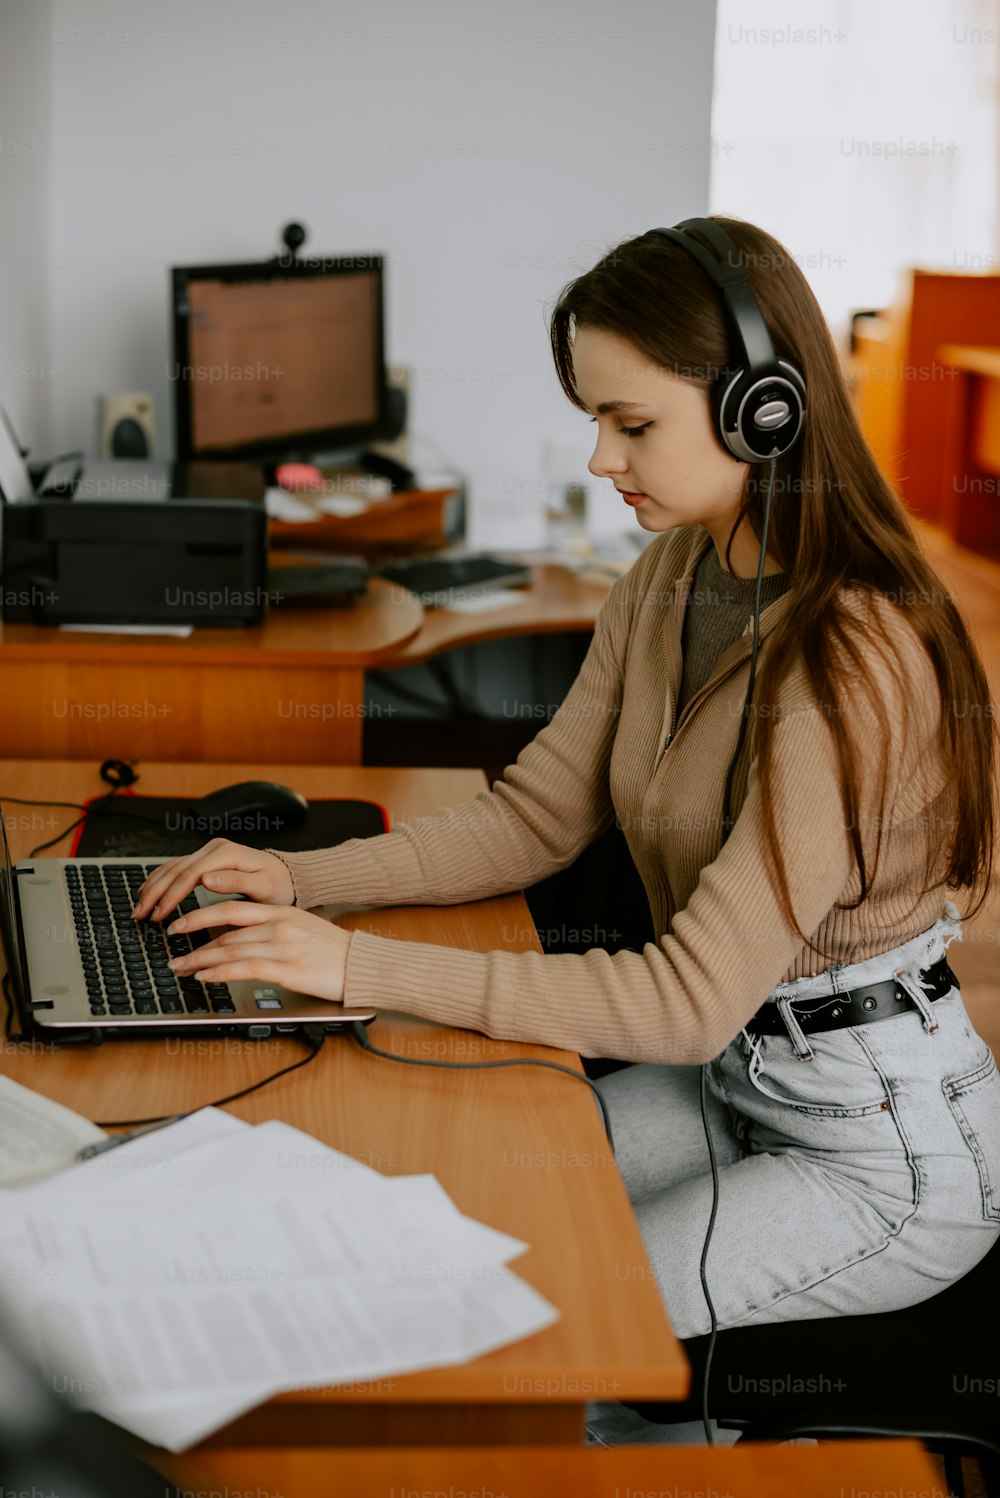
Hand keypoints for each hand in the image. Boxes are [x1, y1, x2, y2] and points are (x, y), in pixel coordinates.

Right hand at [132, 840, 294, 921]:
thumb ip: (235, 882)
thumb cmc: (278, 884)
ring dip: (153, 887)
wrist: (287, 876)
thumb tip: (206, 879)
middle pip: (175, 870)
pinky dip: (160, 880)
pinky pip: (176, 867)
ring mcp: (208, 852)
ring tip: (139, 907)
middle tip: (140, 914)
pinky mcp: (206, 859)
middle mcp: (214, 849)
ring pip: (172, 868)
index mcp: (226, 854)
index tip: (160, 915)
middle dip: (155, 893)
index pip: (189, 875)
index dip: (171, 896)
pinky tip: (148, 890)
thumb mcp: (263, 886)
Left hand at [165, 900, 351, 1003]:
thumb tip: (243, 940)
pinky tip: (206, 977)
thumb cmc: (335, 951)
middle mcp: (279, 925)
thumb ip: (274, 930)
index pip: (232, 910)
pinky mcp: (288, 969)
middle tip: (171, 951)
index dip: (201, 916)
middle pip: (225, 931)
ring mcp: (283, 947)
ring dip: (200, 960)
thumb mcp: (303, 929)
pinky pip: (246, 969)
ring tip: (181, 968)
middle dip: (193, 941)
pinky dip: (221, 972)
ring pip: (231, 950)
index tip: (181, 924)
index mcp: (281, 912)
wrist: (363, 964)